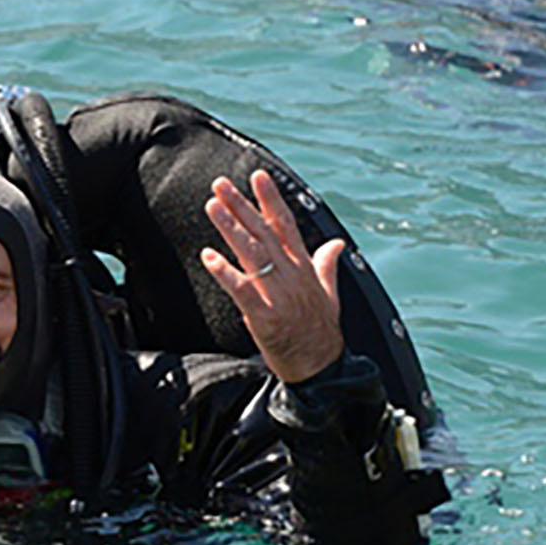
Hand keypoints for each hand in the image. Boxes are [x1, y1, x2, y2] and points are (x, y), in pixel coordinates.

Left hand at [199, 169, 346, 384]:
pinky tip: (208, 256)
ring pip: (252, 253)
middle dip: (241, 205)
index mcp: (304, 267)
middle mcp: (292, 275)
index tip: (257, 176)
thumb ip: (327, 264)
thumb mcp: (330, 293)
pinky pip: (242, 290)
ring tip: (212, 206)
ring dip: (230, 227)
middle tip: (220, 184)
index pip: (286, 225)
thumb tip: (337, 243)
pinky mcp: (265, 316)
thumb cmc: (321, 332)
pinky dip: (225, 272)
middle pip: (263, 232)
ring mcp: (278, 294)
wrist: (322, 367)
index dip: (270, 199)